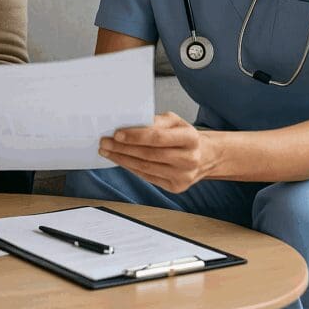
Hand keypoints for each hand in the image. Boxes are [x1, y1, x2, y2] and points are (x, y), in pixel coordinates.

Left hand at [99, 112, 214, 192]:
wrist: (203, 156)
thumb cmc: (183, 136)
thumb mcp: (174, 121)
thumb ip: (154, 121)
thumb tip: (129, 123)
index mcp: (190, 138)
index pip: (158, 138)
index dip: (135, 136)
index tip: (117, 133)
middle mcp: (189, 158)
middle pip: (149, 154)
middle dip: (123, 148)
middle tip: (105, 142)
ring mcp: (184, 176)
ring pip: (146, 167)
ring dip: (122, 159)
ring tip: (107, 151)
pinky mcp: (176, 187)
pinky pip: (148, 177)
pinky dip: (130, 168)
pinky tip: (120, 160)